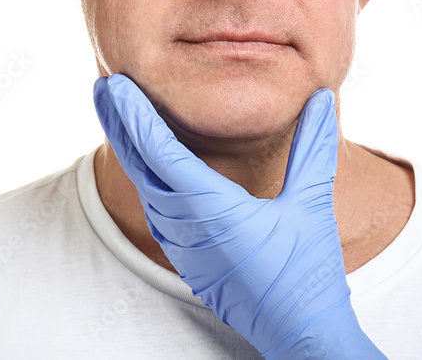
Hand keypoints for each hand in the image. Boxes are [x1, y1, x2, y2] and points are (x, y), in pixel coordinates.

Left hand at [93, 74, 384, 358]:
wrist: (299, 336)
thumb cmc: (306, 273)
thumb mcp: (313, 203)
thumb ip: (313, 147)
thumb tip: (319, 97)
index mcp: (213, 209)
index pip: (160, 152)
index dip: (135, 115)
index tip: (116, 87)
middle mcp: (188, 227)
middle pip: (140, 167)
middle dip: (119, 124)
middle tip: (103, 88)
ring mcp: (183, 247)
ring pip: (145, 189)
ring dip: (130, 149)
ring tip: (119, 115)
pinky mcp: (188, 259)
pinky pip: (156, 209)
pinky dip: (145, 177)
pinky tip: (147, 164)